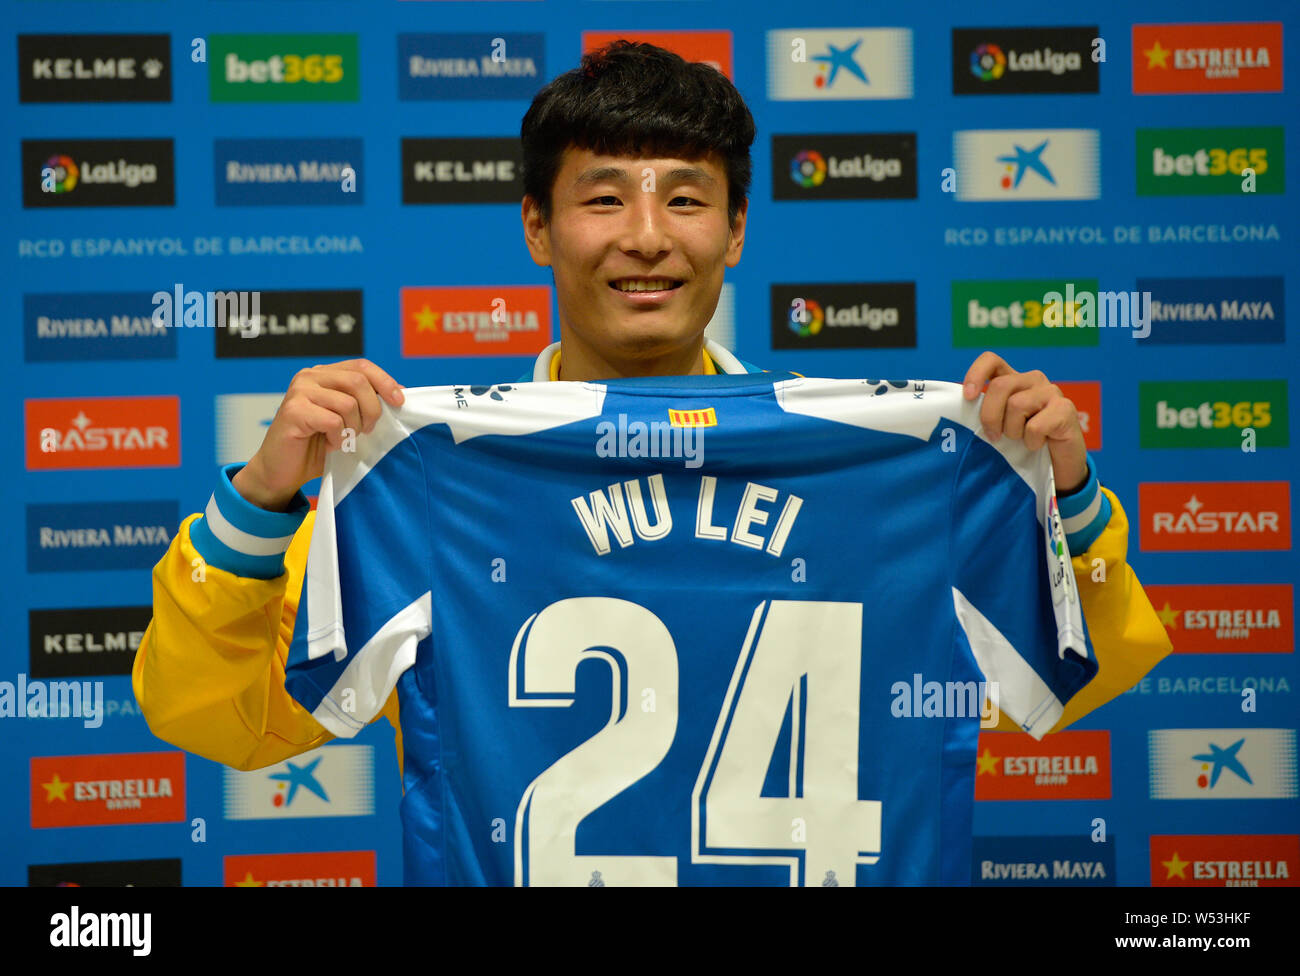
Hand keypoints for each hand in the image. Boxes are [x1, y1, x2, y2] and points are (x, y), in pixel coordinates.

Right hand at [232, 359, 405, 510]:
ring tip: (343, 439)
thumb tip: (401, 390)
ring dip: (353, 428)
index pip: (362, 366)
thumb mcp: (348, 420)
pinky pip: (333, 421)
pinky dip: (338, 437)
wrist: (283, 471)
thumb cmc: (318, 446)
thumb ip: (365, 402)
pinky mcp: (293, 411)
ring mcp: (299, 391)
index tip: (399, 401)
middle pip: (358, 381)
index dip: (385, 381)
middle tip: (366, 430)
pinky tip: (329, 444)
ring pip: (347, 403)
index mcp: (324, 374)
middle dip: (372, 409)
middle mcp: (310, 376)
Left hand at [961, 352, 1087, 493]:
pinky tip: (1039, 444)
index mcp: (1013, 381)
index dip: (976, 374)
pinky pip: (1035, 426)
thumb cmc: (1023, 445)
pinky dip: (1031, 442)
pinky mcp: (1065, 410)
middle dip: (990, 416)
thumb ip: (985, 413)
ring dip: (1013, 431)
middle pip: (1000, 386)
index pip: (991, 360)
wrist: (1058, 465)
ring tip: (1022, 440)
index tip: (968, 397)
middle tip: (994, 436)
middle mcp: (1033, 380)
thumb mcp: (999, 426)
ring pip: (1017, 405)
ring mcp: (1051, 392)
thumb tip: (959, 410)